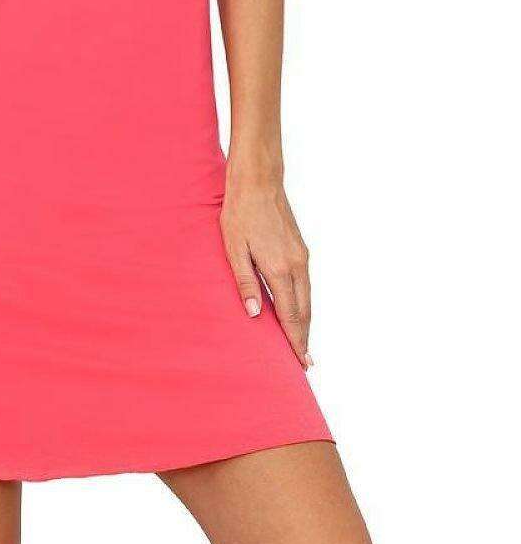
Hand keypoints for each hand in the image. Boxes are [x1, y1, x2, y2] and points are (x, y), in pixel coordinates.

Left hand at [219, 170, 313, 369]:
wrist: (258, 181)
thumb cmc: (240, 213)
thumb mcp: (234, 248)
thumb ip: (245, 282)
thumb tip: (253, 314)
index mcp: (279, 268)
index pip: (290, 315)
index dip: (295, 340)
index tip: (300, 362)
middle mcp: (296, 265)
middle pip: (304, 311)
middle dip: (304, 337)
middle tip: (305, 363)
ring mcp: (302, 256)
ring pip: (308, 297)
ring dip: (306, 322)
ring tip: (303, 343)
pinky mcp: (301, 248)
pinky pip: (306, 283)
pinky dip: (304, 302)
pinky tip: (298, 310)